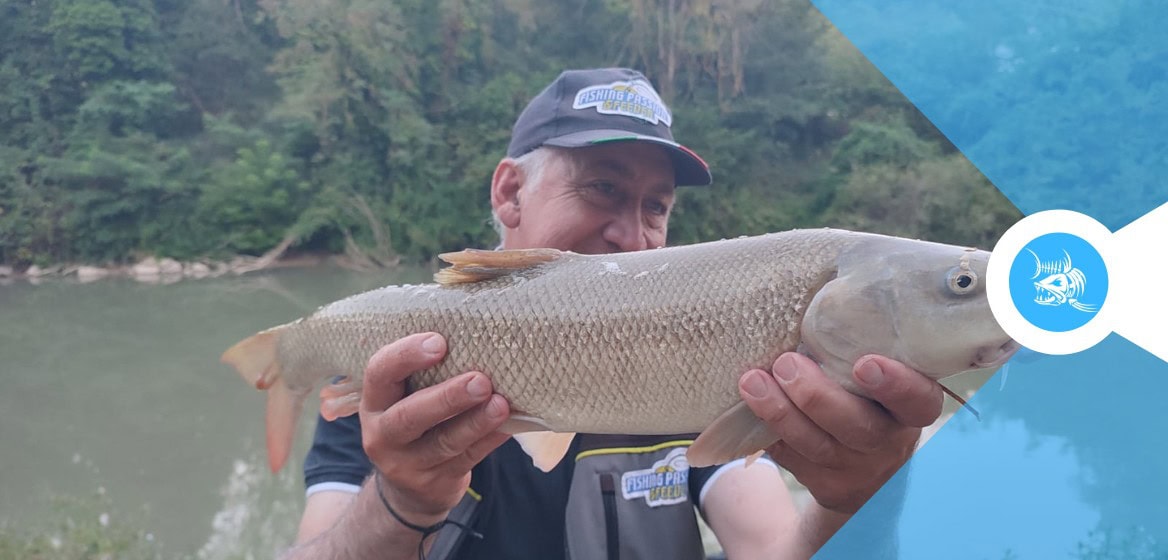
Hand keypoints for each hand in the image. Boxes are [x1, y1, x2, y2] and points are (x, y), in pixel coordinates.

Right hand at [359, 332, 510, 522]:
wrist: (408, 487)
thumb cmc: (416, 420)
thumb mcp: (404, 397)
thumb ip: (425, 372)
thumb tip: (475, 327)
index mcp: (374, 402)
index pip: (379, 373)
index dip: (405, 356)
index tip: (439, 342)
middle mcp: (382, 434)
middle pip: (410, 416)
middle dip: (447, 397)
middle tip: (480, 380)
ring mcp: (407, 465)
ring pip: (443, 443)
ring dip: (475, 422)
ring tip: (501, 404)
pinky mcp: (435, 484)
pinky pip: (467, 459)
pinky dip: (490, 440)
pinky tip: (509, 424)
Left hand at [738, 352, 941, 513]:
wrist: (864, 470)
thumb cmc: (865, 400)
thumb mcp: (877, 381)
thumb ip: (859, 350)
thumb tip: (819, 293)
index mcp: (911, 409)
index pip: (918, 400)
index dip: (896, 384)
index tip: (865, 362)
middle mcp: (890, 442)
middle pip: (859, 427)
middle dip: (817, 395)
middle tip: (786, 363)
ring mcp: (859, 469)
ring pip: (818, 446)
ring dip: (780, 412)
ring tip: (753, 381)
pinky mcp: (827, 486)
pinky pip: (793, 459)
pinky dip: (769, 432)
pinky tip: (750, 407)